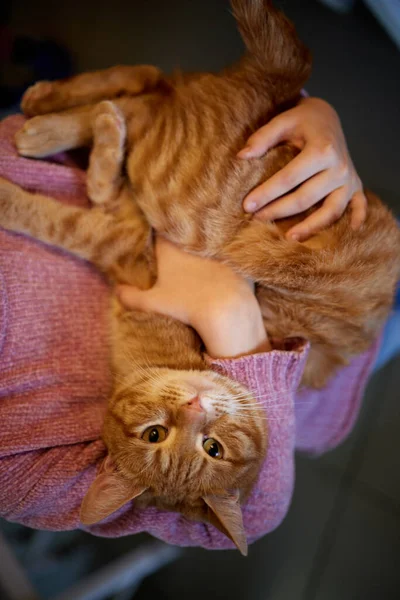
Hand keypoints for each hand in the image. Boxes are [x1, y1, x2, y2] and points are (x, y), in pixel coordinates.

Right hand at [117, 236, 269, 358]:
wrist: (225, 309)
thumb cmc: (186, 305)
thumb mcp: (153, 303)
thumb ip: (131, 297)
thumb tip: (117, 292)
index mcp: (171, 246)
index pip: (162, 226)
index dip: (161, 226)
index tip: (160, 229)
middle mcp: (193, 240)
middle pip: (186, 227)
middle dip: (184, 229)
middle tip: (181, 234)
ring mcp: (217, 245)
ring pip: (210, 235)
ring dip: (208, 237)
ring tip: (204, 245)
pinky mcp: (238, 254)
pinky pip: (231, 246)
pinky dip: (229, 248)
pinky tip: (227, 256)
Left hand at [238, 97, 366, 240]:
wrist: (327, 118)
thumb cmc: (302, 121)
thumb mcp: (283, 120)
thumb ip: (263, 137)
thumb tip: (242, 157)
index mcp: (322, 150)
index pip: (289, 178)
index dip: (267, 193)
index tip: (247, 205)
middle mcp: (339, 167)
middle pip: (306, 198)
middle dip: (279, 211)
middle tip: (257, 219)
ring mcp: (349, 179)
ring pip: (332, 211)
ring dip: (311, 227)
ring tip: (290, 238)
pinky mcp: (356, 186)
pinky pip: (359, 206)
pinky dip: (357, 219)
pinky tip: (349, 232)